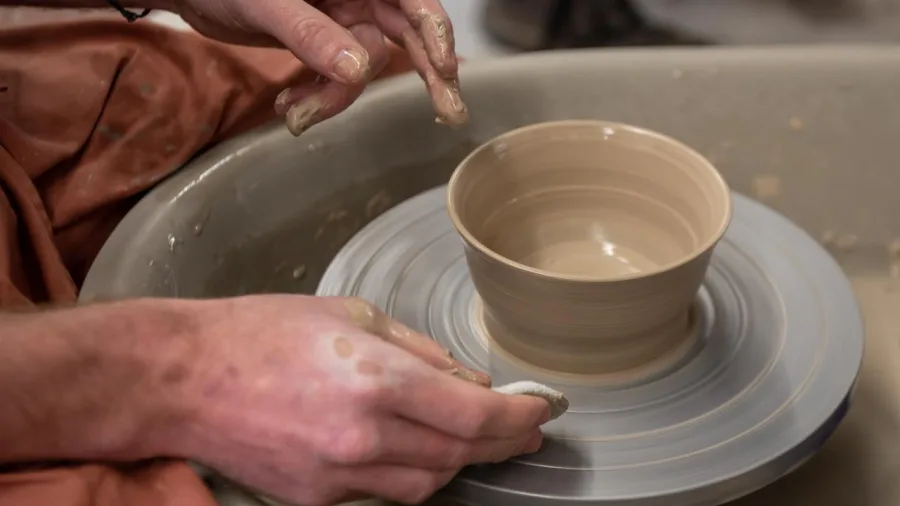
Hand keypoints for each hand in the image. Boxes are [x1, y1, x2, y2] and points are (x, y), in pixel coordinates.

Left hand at [169, 0, 467, 134]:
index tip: (445, 69)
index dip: (434, 29)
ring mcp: (339, 18)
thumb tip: (356, 70)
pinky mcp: (321, 43)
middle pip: (406, 32)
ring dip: (336, 97)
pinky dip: (319, 97)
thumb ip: (310, 34)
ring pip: (365, 64)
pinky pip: (337, 77)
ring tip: (298, 114)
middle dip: (426, 74)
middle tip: (449, 113)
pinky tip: (292, 106)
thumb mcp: (264, 3)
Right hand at [179, 295, 548, 505]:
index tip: (541, 411)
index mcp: (377, 379)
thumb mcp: (350, 315)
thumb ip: (419, 350)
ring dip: (461, 463)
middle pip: (461, 456)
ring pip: (429, 485)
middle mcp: (363, 435)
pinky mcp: (316, 499)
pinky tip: (417, 451)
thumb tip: (467, 379)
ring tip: (479, 441)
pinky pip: (385, 494)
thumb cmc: (261, 332)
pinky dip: (412, 474)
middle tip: (525, 430)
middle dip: (503, 444)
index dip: (520, 418)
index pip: (476, 416)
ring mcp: (339, 475)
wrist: (184, 379)